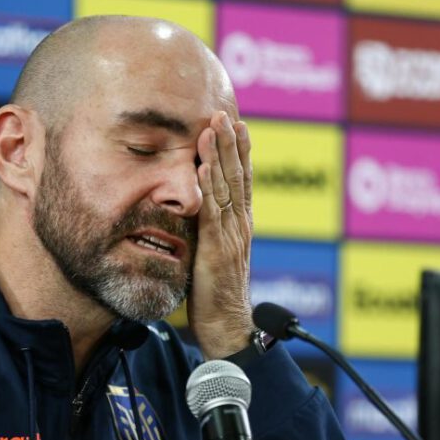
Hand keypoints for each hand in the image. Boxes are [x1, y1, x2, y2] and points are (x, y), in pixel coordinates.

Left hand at [188, 111, 254, 359]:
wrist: (226, 326)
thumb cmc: (216, 295)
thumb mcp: (214, 256)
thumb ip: (210, 233)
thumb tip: (197, 214)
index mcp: (240, 226)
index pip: (242, 181)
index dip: (240, 152)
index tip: (235, 124)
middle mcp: (240, 225)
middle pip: (237, 176)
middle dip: (231, 143)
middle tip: (224, 113)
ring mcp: (231, 236)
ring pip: (227, 188)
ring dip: (220, 156)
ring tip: (213, 129)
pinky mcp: (217, 250)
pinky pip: (213, 213)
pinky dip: (209, 188)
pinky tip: (203, 168)